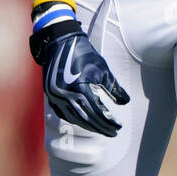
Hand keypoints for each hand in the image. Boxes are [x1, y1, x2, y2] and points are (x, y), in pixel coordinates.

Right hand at [30, 15, 129, 135]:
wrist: (60, 42)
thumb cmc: (84, 54)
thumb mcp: (103, 70)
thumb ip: (114, 88)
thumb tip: (125, 101)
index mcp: (79, 89)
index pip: (97, 112)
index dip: (109, 122)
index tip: (119, 127)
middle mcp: (65, 95)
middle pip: (86, 119)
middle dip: (101, 127)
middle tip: (113, 133)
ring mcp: (56, 97)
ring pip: (74, 118)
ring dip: (89, 125)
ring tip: (101, 129)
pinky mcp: (51, 95)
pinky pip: (64, 113)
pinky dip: (76, 119)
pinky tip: (85, 121)